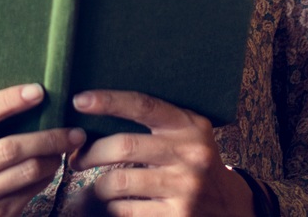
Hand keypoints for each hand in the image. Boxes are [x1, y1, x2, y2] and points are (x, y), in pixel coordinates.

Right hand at [0, 83, 85, 216]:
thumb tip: (24, 97)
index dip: (8, 100)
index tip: (38, 91)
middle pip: (9, 148)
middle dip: (48, 137)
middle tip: (74, 130)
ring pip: (26, 172)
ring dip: (53, 157)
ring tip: (66, 146)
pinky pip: (29, 192)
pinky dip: (46, 176)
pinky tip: (51, 166)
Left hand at [67, 91, 254, 215]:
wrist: (230, 207)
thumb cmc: (196, 163)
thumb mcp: (190, 134)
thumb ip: (159, 121)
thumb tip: (100, 108)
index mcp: (189, 126)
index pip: (143, 105)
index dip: (109, 101)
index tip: (79, 101)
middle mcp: (189, 154)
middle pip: (123, 146)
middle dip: (90, 153)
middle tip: (76, 159)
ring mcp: (184, 188)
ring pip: (118, 182)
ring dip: (98, 186)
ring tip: (99, 186)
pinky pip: (125, 210)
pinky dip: (114, 207)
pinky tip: (118, 204)